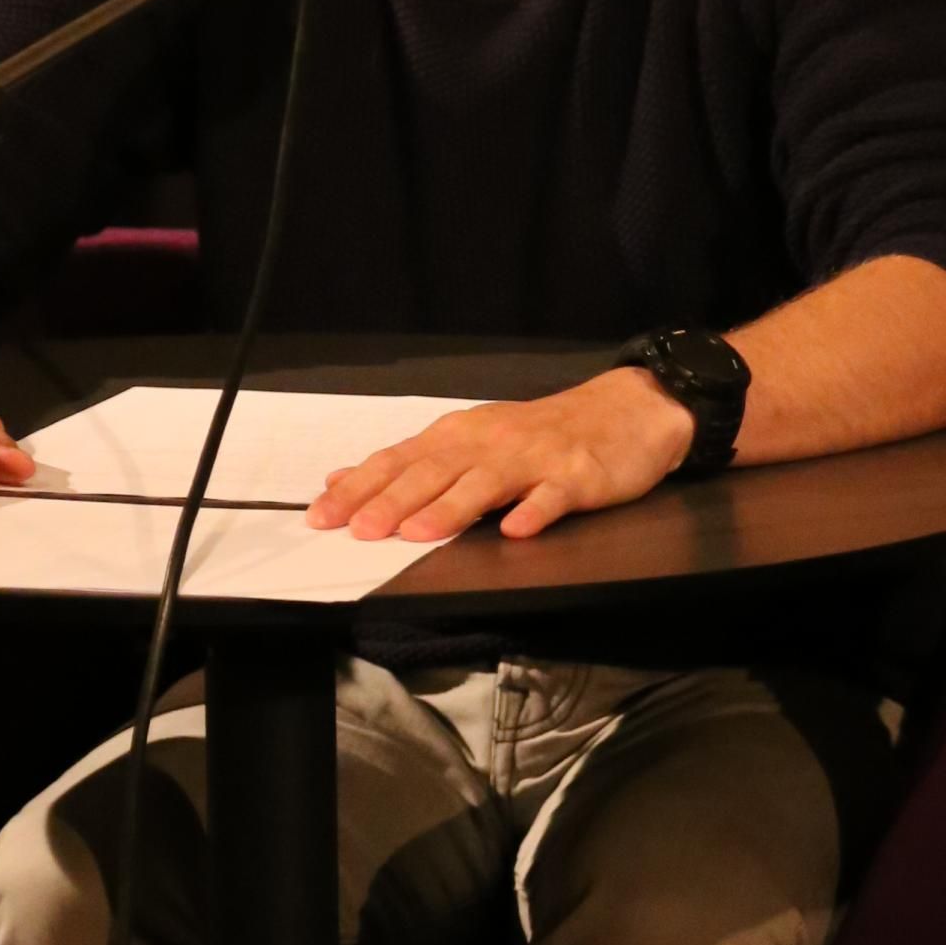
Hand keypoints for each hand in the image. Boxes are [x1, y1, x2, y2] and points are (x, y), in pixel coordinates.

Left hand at [307, 368, 692, 543]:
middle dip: (394, 500)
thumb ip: (411, 464)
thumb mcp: (470, 442)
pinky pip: (553, 496)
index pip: (399, 461)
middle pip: (435, 472)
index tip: (322, 516)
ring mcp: (533, 459)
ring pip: (486, 483)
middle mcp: (489, 443)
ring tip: (418, 534)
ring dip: (451, 508)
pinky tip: (516, 530)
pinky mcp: (576, 477)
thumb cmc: (538, 435)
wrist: (623, 411)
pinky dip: (534, 511)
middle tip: (360, 530)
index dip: (360, 488)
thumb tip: (344, 481)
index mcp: (459, 437)